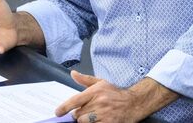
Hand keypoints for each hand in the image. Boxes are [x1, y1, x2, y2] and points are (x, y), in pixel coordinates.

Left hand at [56, 71, 176, 122]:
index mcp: (95, 91)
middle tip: (86, 111)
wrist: (134, 103)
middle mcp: (99, 103)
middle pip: (78, 114)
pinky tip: (98, 120)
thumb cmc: (116, 93)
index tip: (58, 112)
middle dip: (79, 114)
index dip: (63, 108)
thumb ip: (85, 80)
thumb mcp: (101, 83)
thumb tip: (73, 74)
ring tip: (93, 116)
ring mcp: (104, 114)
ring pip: (84, 122)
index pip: (75, 101)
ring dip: (85, 120)